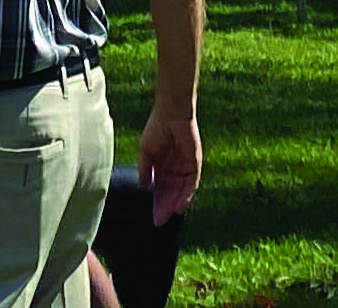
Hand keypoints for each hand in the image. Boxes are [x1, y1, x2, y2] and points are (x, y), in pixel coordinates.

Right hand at [138, 103, 202, 222]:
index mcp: (161, 167)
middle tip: (160, 222)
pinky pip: (192, 183)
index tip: (154, 218)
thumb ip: (145, 170)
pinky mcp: (194, 164)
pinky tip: (181, 205)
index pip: (160, 190)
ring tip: (169, 216)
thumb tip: (142, 187)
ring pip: (181, 191)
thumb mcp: (146, 152)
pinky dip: (187, 195)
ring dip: (176, 204)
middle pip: (170, 193)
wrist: (171, 114)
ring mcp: (185, 168)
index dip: (157, 204)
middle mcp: (174, 170)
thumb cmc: (156, 129)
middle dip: (165, 208)